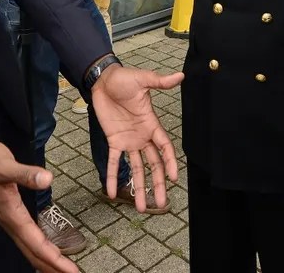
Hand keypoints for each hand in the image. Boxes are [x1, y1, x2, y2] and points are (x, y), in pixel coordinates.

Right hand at [0, 136, 77, 272]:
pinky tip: (45, 252)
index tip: (70, 269)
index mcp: (12, 215)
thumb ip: (26, 174)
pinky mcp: (10, 216)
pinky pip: (26, 240)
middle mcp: (10, 222)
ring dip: (45, 262)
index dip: (53, 258)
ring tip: (61, 270)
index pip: (36, 243)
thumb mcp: (7, 165)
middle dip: (52, 266)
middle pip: (33, 252)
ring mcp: (9, 221)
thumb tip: (48, 179)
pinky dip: (38, 250)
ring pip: (29, 248)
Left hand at [90, 63, 183, 211]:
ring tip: (140, 207)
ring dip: (139, 187)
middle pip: (154, 164)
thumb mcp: (143, 80)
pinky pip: (114, 162)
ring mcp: (128, 141)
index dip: (170, 162)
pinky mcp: (113, 141)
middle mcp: (142, 136)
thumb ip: (160, 82)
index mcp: (152, 124)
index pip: (165, 147)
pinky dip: (112, 176)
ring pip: (137, 168)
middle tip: (161, 204)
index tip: (174, 178)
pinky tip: (111, 192)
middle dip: (158, 184)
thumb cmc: (124, 79)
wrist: (102, 80)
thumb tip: (181, 76)